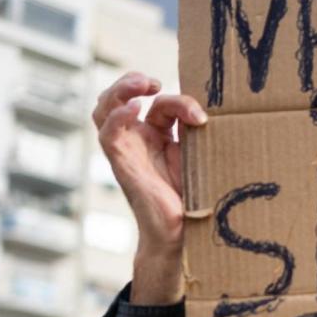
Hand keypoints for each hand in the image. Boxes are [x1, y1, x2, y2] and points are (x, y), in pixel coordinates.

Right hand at [93, 71, 207, 303]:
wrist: (184, 235)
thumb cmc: (195, 199)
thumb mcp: (199, 157)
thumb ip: (197, 133)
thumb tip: (211, 110)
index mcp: (157, 137)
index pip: (160, 105)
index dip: (180, 102)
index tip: (201, 115)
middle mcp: (138, 141)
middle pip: (120, 98)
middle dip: (132, 82)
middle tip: (152, 80)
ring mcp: (127, 151)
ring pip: (105, 109)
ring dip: (119, 90)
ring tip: (142, 85)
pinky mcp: (122, 164)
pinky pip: (108, 133)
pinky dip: (118, 116)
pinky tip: (135, 108)